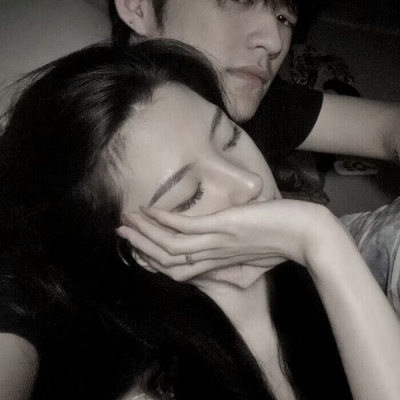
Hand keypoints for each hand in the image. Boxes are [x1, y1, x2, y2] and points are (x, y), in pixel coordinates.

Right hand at [117, 200, 345, 280]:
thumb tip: (227, 271)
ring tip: (126, 220)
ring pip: (172, 246)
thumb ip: (237, 268)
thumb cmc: (284, 244)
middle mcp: (213, 257)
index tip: (139, 248)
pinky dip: (165, 220)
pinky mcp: (225, 228)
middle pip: (169, 260)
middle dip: (142, 247)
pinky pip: (188, 228)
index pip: (180, 269)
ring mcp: (218, 243)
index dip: (156, 261)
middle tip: (121, 232)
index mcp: (219, 265)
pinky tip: (149, 211)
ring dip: (146, 233)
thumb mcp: (257, 260)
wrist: (309, 236)